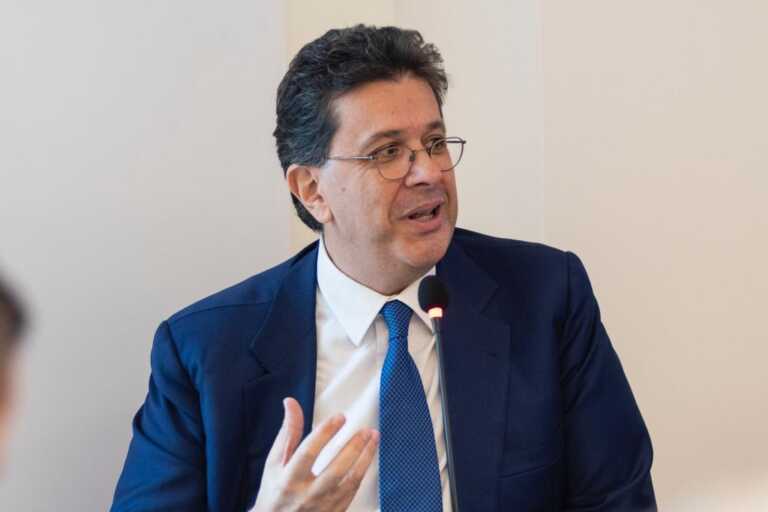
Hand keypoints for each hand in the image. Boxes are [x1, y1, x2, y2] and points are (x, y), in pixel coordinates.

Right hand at [251, 397, 378, 511]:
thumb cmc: (274, 491)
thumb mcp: (275, 463)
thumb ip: (287, 433)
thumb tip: (291, 402)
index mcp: (288, 480)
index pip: (308, 453)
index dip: (324, 433)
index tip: (339, 417)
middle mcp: (306, 495)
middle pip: (335, 470)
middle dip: (353, 447)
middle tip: (365, 429)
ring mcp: (323, 506)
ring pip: (350, 481)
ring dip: (365, 457)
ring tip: (373, 437)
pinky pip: (353, 491)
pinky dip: (362, 471)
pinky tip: (368, 456)